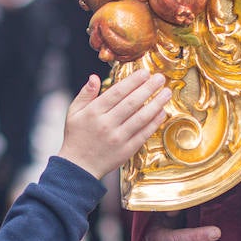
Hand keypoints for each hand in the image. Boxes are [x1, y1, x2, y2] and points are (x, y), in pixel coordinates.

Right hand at [56, 69, 170, 178]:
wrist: (78, 168)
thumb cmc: (76, 137)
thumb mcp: (73, 113)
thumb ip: (85, 94)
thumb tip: (94, 77)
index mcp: (94, 112)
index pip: (117, 92)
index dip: (133, 81)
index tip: (145, 72)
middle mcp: (107, 124)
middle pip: (132, 103)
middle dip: (148, 88)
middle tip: (160, 78)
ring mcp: (118, 138)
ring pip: (141, 117)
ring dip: (156, 103)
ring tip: (167, 92)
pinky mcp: (127, 150)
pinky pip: (144, 133)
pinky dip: (154, 122)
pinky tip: (162, 112)